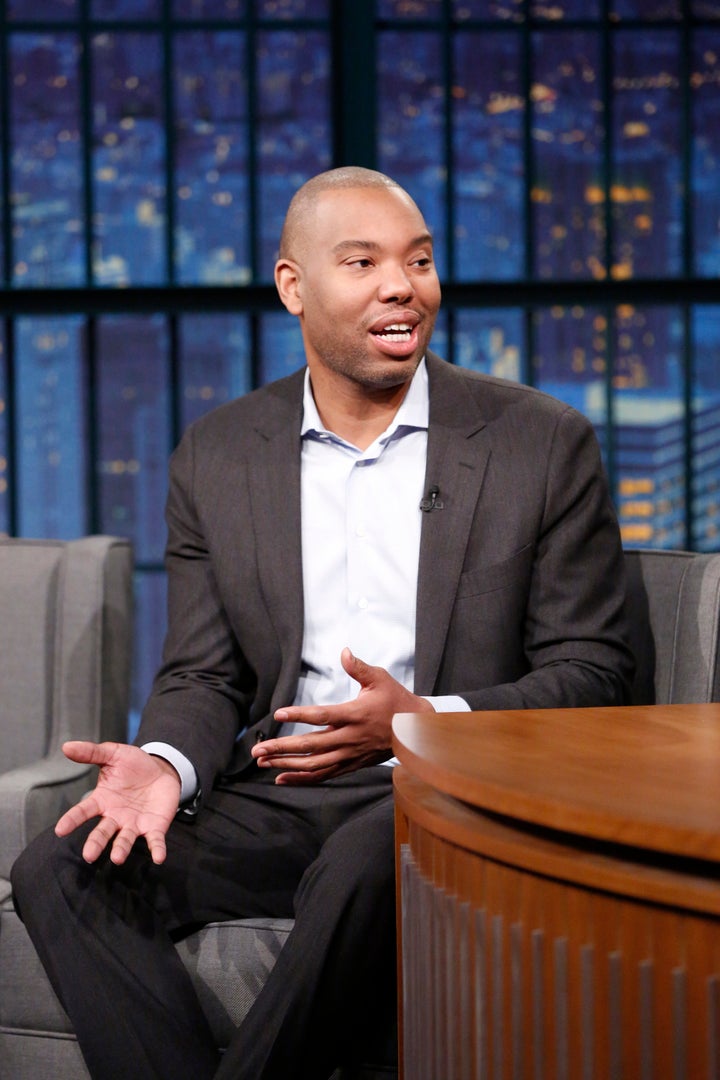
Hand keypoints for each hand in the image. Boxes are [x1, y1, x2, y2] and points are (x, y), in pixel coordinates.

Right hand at [55, 741, 181, 865]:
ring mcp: (134, 824)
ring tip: (117, 858)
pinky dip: (156, 850)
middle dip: (96, 843)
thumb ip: (91, 752)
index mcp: (102, 800)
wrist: (162, 770)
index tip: (60, 830)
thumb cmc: (133, 765)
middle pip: (102, 832)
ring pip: (125, 840)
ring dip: (121, 849)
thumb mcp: (113, 754)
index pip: (83, 811)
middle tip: (89, 855)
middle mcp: (115, 817)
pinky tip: (159, 858)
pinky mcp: (154, 828)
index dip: (72, 820)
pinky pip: (154, 841)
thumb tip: (66, 746)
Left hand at [251, 647, 433, 784]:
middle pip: (311, 746)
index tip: (278, 714)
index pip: (323, 715)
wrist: (415, 730)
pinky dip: (302, 779)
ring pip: (314, 764)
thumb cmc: (396, 701)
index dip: (300, 714)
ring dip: (286, 765)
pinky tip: (281, 778)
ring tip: (263, 762)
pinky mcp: (350, 764)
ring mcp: (349, 754)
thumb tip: (344, 652)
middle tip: (257, 750)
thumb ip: (359, 667)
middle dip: (282, 748)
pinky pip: (323, 775)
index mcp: (355, 714)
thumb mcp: (380, 679)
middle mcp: (350, 737)